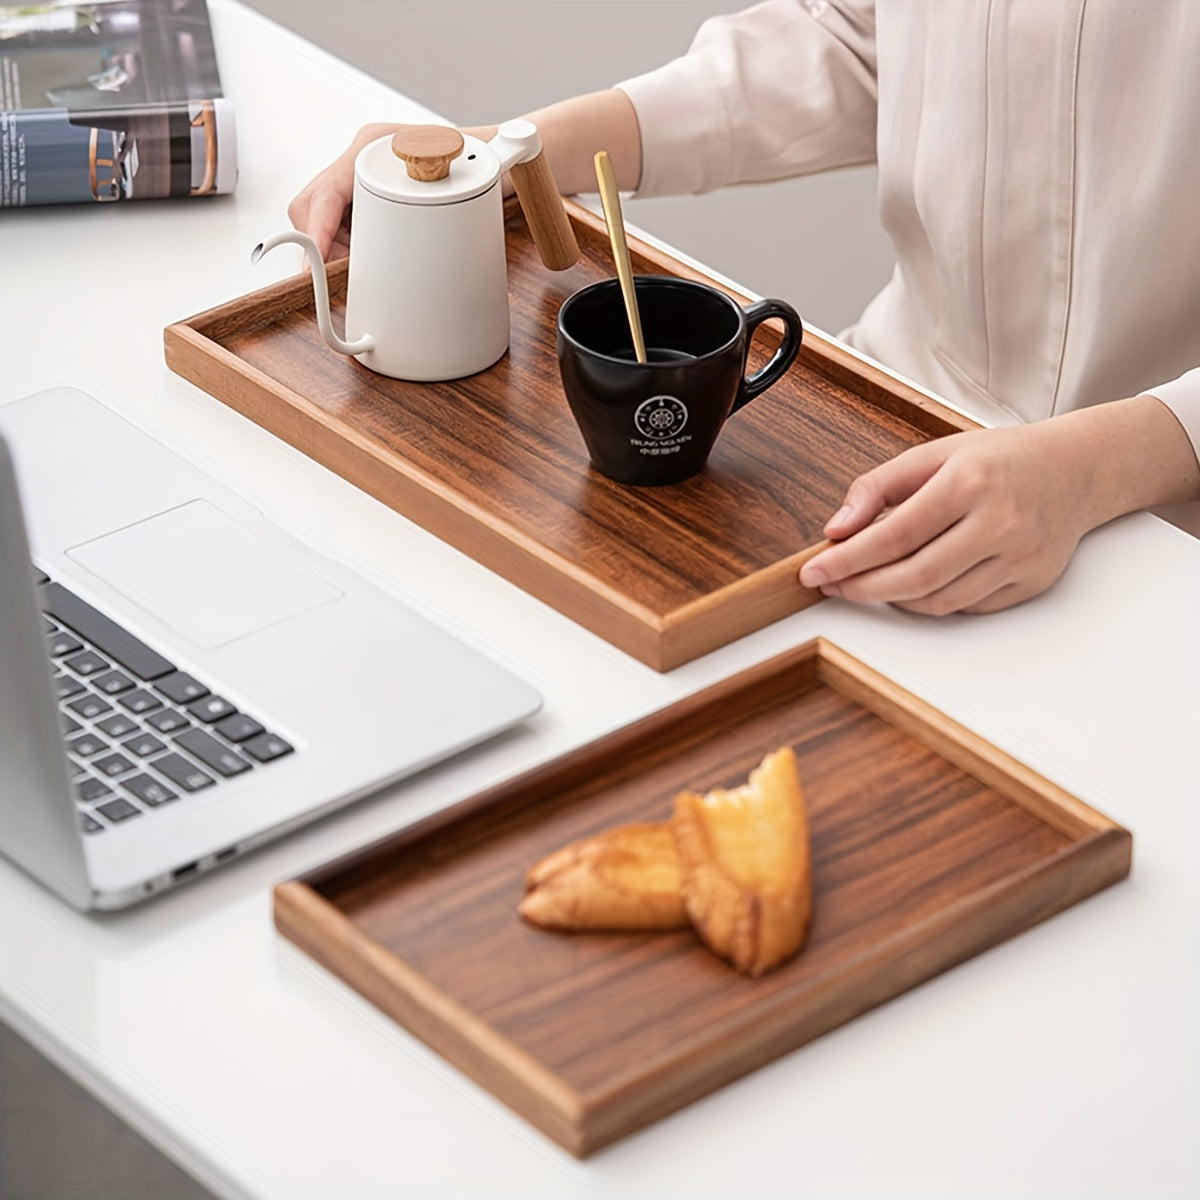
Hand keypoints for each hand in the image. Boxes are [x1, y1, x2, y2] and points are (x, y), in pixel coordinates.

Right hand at [287, 123, 500, 260]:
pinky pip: (342, 225)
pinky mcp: (368, 196)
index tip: (316, 266)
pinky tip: (372, 260)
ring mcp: (362, 177)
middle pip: (313, 206)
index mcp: (373, 147)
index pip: (324, 193)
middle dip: (323, 246)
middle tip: (347, 276)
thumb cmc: (484, 158)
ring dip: (338, 250)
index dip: (316, 233)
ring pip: (324, 219)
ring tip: (368, 267)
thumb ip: (449, 195)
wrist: (501, 155)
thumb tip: (444, 205)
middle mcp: (362, 159)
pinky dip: (350, 248)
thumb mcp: (469, 176)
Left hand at [798, 393, 1199, 614]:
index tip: (813, 572)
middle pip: (914, 577)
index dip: (847, 560)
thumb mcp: (933, 454)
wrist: (1076, 469)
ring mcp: (1020, 558)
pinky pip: (965, 607)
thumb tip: (835, 529)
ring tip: (866, 583)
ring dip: (892, 599)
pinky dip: (930, 602)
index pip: (894, 535)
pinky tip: (912, 585)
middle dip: (862, 588)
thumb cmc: (999, 459)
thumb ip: (877, 488)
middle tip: (831, 585)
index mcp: (969, 482)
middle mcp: (1000, 522)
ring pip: (938, 600)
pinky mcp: (1031, 583)